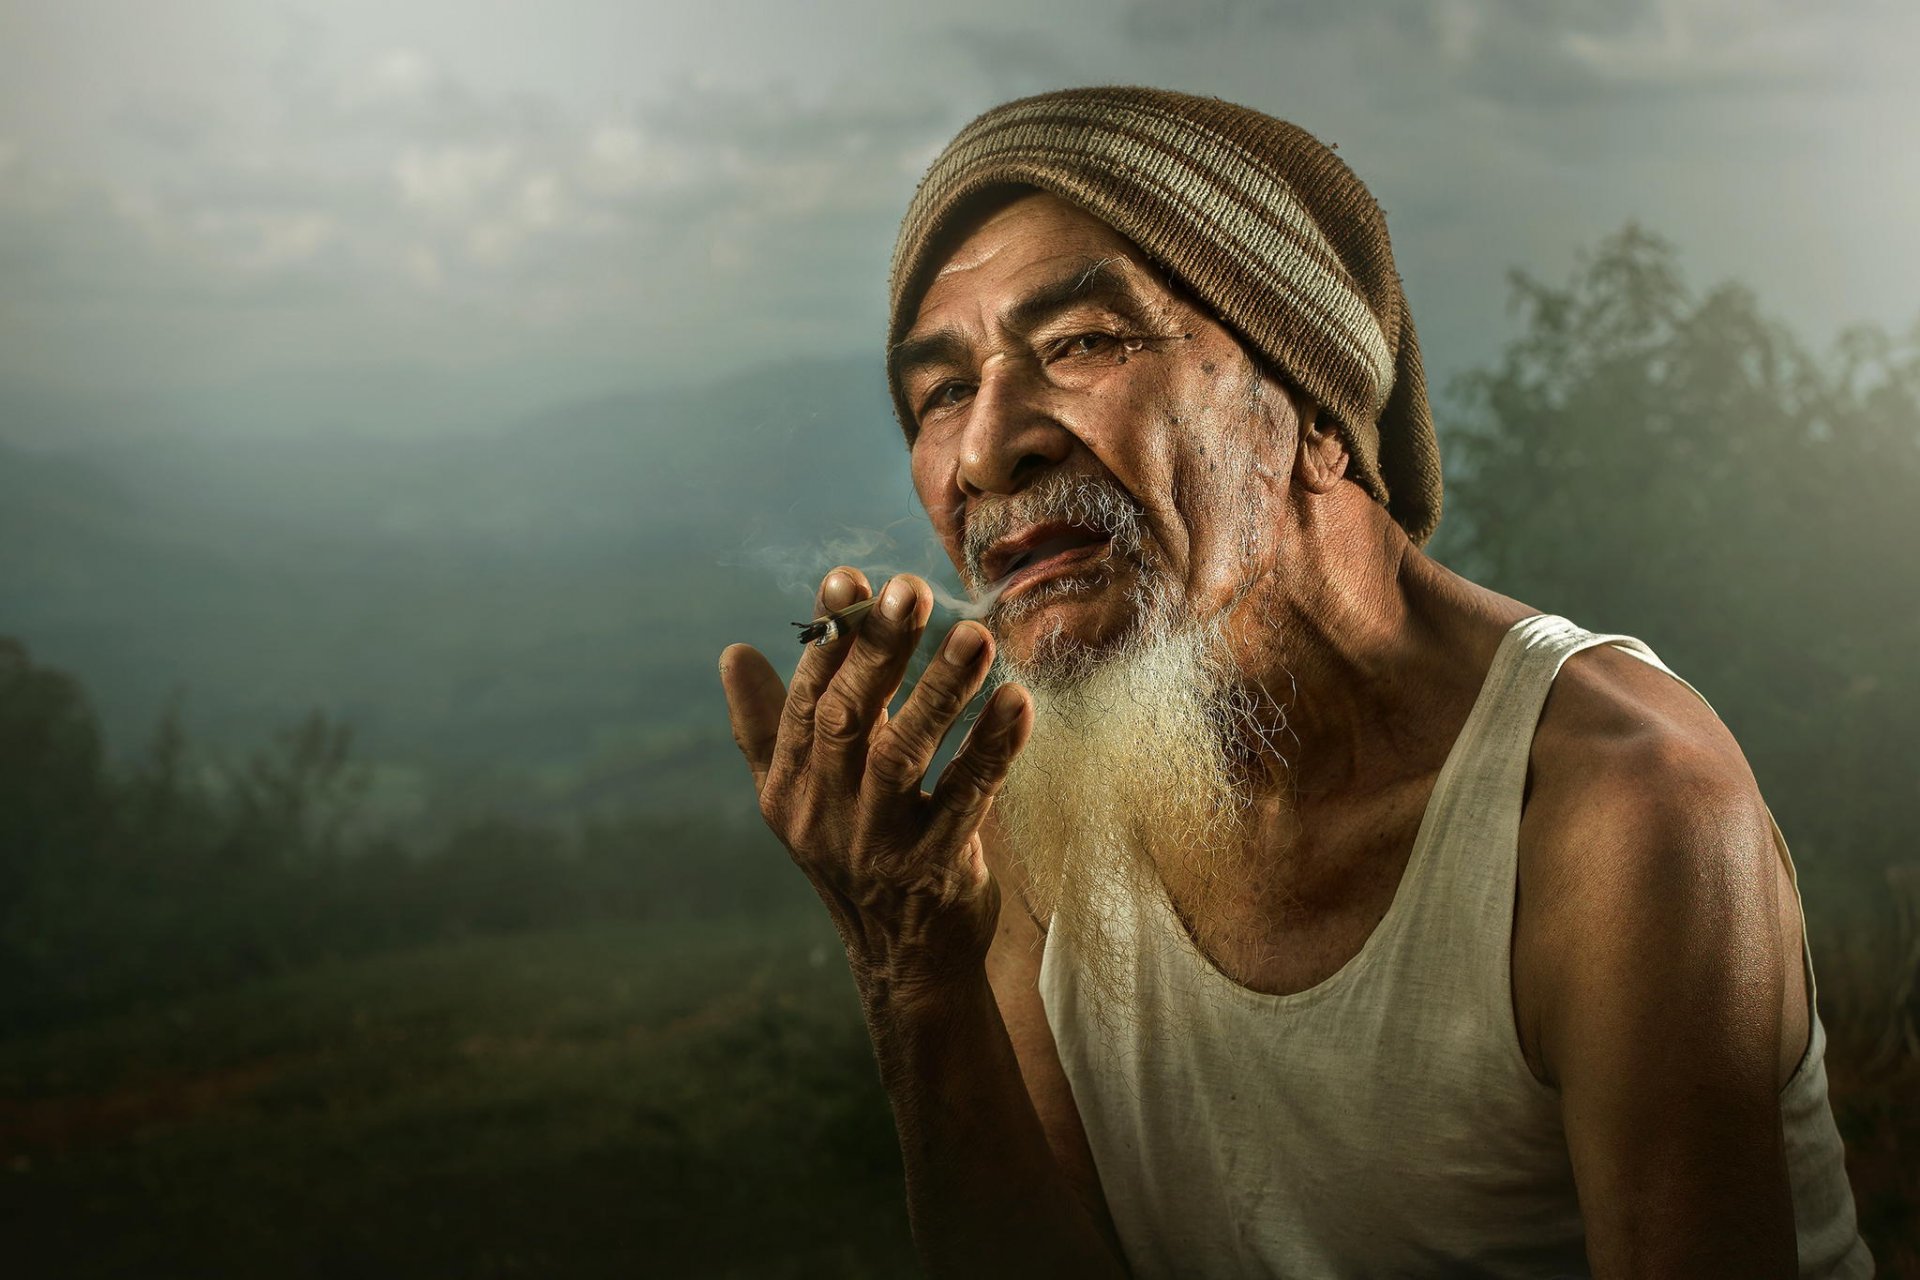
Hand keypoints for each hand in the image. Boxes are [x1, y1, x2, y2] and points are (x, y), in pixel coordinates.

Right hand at [718, 567, 1032, 1004]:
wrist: (903, 961)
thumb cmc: (854, 857)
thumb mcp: (797, 800)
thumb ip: (767, 728)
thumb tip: (733, 654)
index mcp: (789, 785)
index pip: (806, 696)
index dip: (829, 637)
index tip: (850, 576)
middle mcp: (823, 813)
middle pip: (845, 718)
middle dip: (877, 650)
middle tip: (912, 588)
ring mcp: (876, 844)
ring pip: (900, 756)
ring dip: (938, 691)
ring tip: (976, 635)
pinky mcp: (932, 870)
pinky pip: (965, 800)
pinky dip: (990, 749)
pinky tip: (1017, 702)